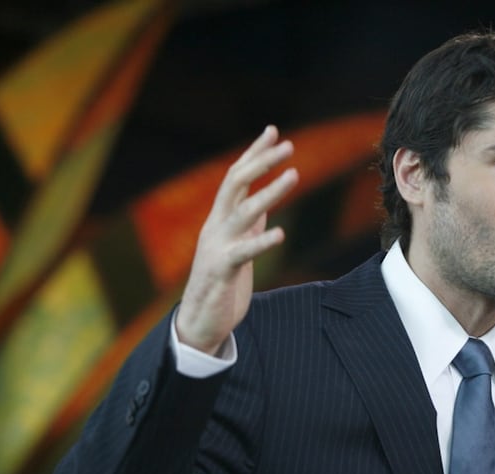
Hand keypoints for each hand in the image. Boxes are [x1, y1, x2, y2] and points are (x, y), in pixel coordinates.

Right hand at [176, 126, 298, 353]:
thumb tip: (265, 201)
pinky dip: (261, 241)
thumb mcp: (238, 245)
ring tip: (294, 175)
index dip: (254, 153)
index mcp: (220, 218)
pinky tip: (281, 234)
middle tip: (289, 146)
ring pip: (243, 211)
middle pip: (235, 183)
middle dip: (261, 162)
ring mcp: (217, 246)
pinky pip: (243, 252)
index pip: (236, 175)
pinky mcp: (222, 271)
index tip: (273, 131)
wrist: (199, 321)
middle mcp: (216, 226)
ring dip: (271, 192)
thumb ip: (248, 223)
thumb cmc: (221, 283)